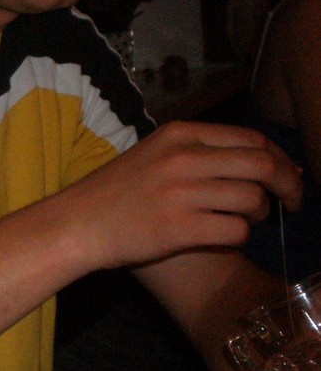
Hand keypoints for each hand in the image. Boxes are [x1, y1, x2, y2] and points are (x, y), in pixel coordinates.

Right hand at [60, 121, 302, 269]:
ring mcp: (181, 193)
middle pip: (262, 165)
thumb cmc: (117, 191)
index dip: (280, 158)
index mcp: (179, 134)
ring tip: (245, 221)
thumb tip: (268, 160)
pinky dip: (238, 237)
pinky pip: (235, 231)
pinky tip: (222, 236)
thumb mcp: (155, 154)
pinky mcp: (179, 228)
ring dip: (259, 214)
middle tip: (293, 203)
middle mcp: (183, 158)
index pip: (251, 138)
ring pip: (253, 200)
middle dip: (289, 185)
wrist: (77, 223)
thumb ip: (203, 153)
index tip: (287, 175)